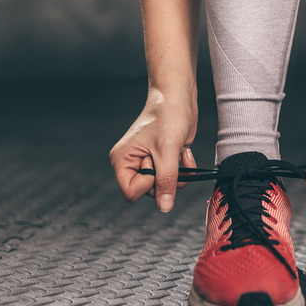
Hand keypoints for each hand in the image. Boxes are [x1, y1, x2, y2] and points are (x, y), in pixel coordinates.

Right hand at [109, 88, 197, 212]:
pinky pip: (175, 178)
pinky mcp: (164, 160)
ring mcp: (149, 162)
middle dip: (166, 178)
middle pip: (149, 192)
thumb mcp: (167, 151)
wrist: (179, 98)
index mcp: (122, 160)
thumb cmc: (168, 116)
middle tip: (167, 156)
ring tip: (178, 153)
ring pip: (165, 188)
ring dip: (178, 174)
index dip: (148, 185)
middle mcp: (132, 163)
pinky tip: (184, 151)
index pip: (130, 193)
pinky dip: (184, 168)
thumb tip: (165, 208)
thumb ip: (166, 181)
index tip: (155, 164)